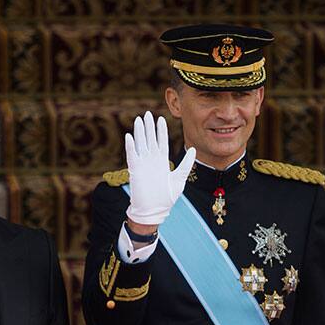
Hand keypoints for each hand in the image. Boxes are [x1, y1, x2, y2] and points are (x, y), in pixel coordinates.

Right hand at [124, 110, 196, 225]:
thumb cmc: (167, 197)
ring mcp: (143, 164)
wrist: (154, 210)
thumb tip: (194, 148)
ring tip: (139, 119)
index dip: (160, 130)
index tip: (161, 119)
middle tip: (148, 113)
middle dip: (149, 127)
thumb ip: (186, 163)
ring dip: (139, 132)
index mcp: (162, 161)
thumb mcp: (180, 178)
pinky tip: (130, 136)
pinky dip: (131, 146)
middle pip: (150, 139)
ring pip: (141, 143)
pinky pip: (132, 155)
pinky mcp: (135, 170)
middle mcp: (152, 160)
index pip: (161, 141)